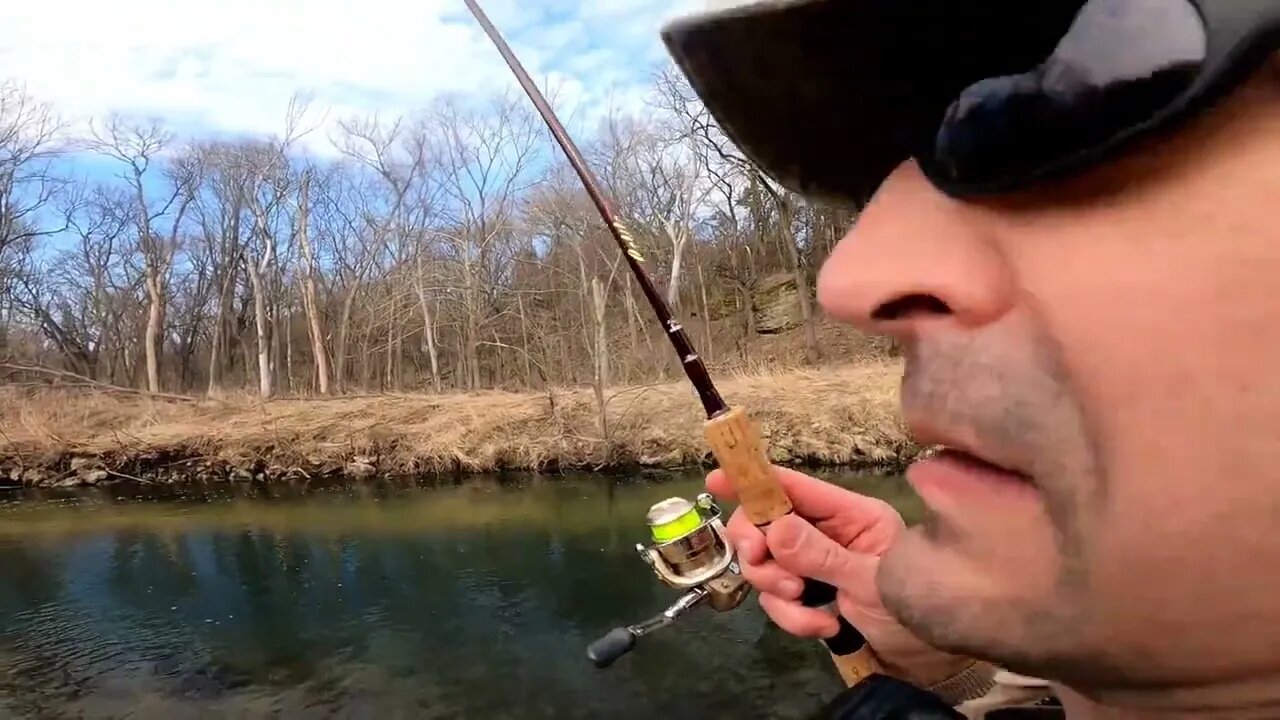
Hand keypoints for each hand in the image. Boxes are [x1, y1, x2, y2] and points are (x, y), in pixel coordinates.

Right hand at [707, 465, 972, 687]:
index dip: (755, 480)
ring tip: (804, 602)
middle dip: (757, 545)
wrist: (931, 662)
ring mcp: (814, 565)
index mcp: (849, 514)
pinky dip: (790, 616)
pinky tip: (821, 627)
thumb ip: (822, 555)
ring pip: (766, 563)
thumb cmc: (916, 610)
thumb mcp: (872, 580)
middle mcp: (826, 533)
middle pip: (766, 523)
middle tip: (761, 562)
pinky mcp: (807, 596)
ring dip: (775, 587)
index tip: (717, 481)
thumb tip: (774, 528)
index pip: (795, 487)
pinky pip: (776, 598)